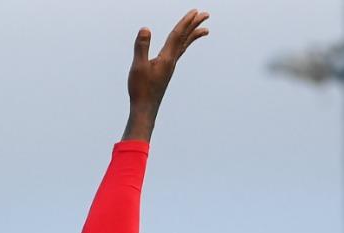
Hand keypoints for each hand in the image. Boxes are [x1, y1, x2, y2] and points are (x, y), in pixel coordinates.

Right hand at [122, 9, 209, 140]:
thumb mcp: (138, 66)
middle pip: (186, 39)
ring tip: (205, 29)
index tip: (196, 11)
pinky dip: (184, 45)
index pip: (178, 35)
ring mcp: (170, 66)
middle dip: (195, 25)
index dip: (186, 21)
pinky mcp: (166, 71)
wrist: (145, 109)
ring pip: (184, 46)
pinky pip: (179, 53)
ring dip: (193, 35)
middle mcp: (172, 61)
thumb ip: (141, 47)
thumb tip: (146, 29)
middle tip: (205, 14)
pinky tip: (183, 45)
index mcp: (166, 58)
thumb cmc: (140, 89)